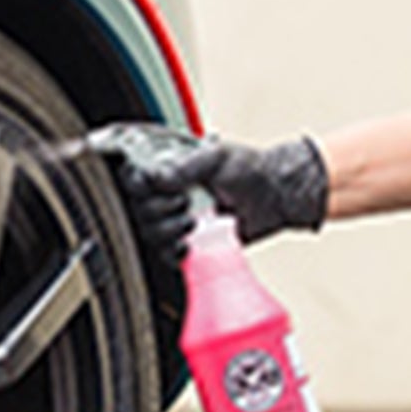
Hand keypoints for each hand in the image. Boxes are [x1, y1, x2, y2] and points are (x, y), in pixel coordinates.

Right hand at [113, 134, 328, 255]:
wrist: (277, 197)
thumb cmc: (250, 169)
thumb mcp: (217, 157)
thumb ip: (185, 166)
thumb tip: (154, 177)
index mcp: (169, 169)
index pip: (133, 178)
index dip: (138, 185)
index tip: (154, 186)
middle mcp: (169, 194)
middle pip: (138, 209)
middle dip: (159, 209)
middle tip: (184, 203)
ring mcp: (177, 220)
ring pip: (150, 232)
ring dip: (168, 230)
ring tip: (193, 221)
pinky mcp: (189, 243)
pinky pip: (167, 254)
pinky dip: (175, 252)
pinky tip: (189, 245)